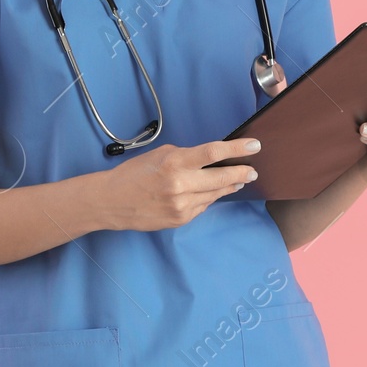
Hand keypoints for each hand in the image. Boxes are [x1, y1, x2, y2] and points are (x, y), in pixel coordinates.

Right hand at [90, 137, 260, 231]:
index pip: (213, 153)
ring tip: (236, 180)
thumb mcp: (160, 155)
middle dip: (241, 173)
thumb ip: (187, 156)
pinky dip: (208, 197)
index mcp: (175, 163)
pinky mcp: (181, 220)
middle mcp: (181, 185)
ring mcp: (182, 206)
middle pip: (222, 178)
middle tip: (252, 171)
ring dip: (228, 186)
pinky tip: (209, 192)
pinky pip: (203, 206)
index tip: (254, 146)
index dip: (237, 149)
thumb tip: (211, 158)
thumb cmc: (135, 173)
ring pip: (215, 194)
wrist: (112, 202)